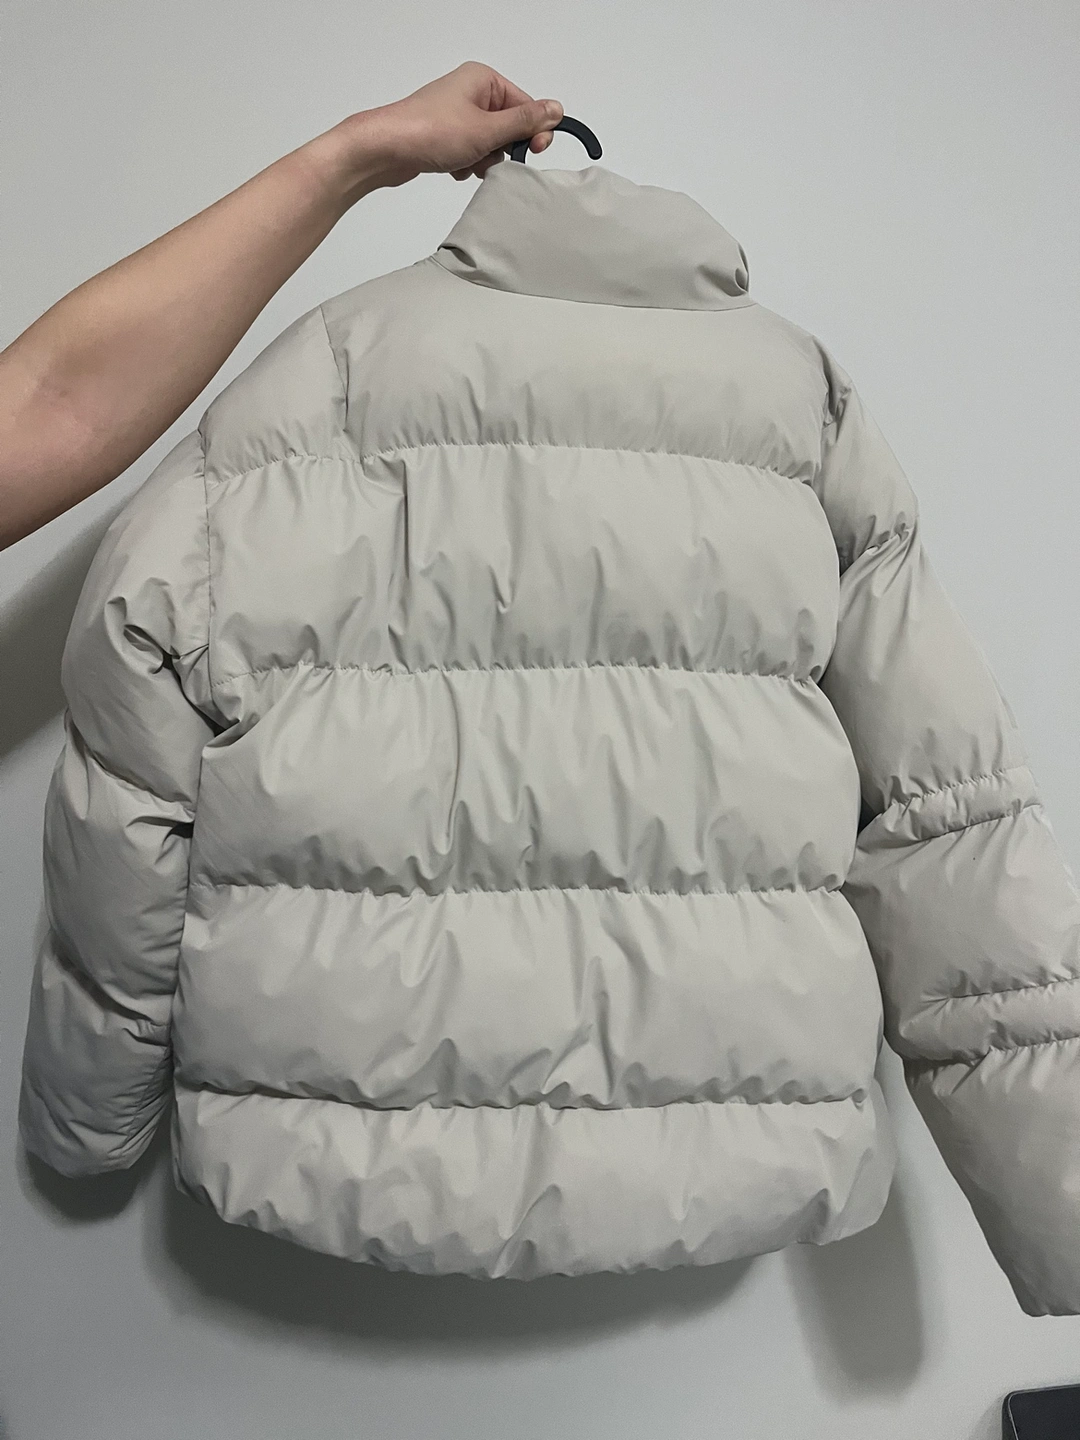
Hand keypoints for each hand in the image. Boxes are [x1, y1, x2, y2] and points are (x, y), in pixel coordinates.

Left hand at [337, 62, 564, 188]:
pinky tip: (452, 167)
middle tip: (487, 157)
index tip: (533, 153)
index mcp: (484, 79)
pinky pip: (470, 151)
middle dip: (502, 148)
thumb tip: (556, 109)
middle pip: (508, 126)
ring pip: (489, 142)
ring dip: (483, 159)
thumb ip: (525, 122)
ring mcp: (456, 113)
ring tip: (465, 162)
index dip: (533, 132)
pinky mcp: (444, 133)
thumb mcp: (487, 129)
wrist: (385, 149)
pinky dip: (466, 163)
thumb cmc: (432, 132)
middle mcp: (470, 91)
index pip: (525, 105)